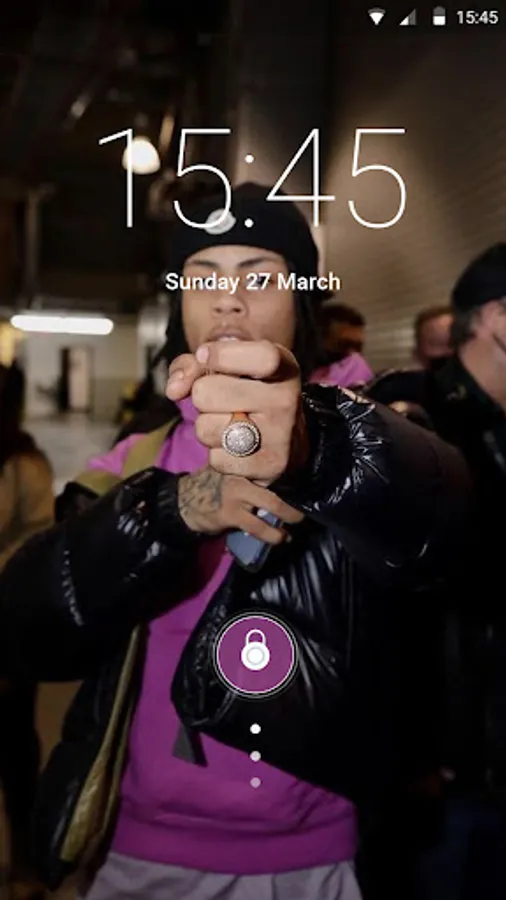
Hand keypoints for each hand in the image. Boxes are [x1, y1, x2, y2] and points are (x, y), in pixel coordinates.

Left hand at [166, 340, 308, 483]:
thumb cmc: (247, 394)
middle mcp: (286, 400)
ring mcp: (280, 436)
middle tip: (224, 401)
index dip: (224, 355)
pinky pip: (216, 459)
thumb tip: (174, 389)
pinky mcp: (269, 466)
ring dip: (208, 427)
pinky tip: (236, 447)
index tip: (204, 356)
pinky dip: (217, 454)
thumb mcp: (228, 367)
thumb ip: (194, 366)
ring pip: (205, 428)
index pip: (261, 357)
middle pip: (206, 392)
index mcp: (282, 368)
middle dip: (202, 397)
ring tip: (230, 424)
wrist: (286, 441)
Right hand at [178, 466, 303, 539]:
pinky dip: (273, 534)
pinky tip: (280, 538)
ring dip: (290, 516)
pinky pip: (258, 526)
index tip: (304, 486)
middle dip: (295, 497)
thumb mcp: (228, 469)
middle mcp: (240, 472)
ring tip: (296, 524)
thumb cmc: (210, 484)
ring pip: (273, 504)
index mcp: (242, 460)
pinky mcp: (231, 513)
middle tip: (305, 508)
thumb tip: (281, 476)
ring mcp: (236, 493)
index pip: (273, 464)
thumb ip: (249, 470)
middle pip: (279, 482)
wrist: (184, 500)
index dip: (292, 476)